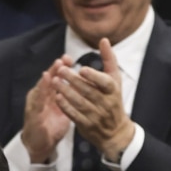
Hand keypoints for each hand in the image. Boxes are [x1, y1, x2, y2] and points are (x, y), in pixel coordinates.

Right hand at [21, 58, 72, 163]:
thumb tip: (81, 85)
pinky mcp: (33, 116)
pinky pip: (37, 105)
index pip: (55, 78)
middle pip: (48, 80)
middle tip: (62, 60)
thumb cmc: (52, 125)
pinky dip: (40, 96)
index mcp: (49, 94)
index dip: (62, 68)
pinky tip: (43, 90)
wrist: (41, 145)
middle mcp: (41, 96)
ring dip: (46, 80)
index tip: (70, 59)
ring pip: (41, 89)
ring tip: (52, 71)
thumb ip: (68, 96)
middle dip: (54, 70)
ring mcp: (35, 105)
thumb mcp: (62, 109)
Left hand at [54, 38, 134, 160]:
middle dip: (73, 81)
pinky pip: (74, 115)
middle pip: (88, 91)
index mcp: (113, 91)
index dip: (94, 76)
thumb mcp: (115, 80)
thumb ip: (109, 59)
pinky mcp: (86, 125)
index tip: (82, 69)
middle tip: (60, 70)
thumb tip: (104, 39)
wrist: (115, 131)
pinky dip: (65, 107)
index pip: (105, 83)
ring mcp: (96, 116)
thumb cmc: (113, 99)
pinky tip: (57, 97)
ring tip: (55, 81)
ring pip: (79, 103)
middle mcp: (106, 103)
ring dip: (66, 92)